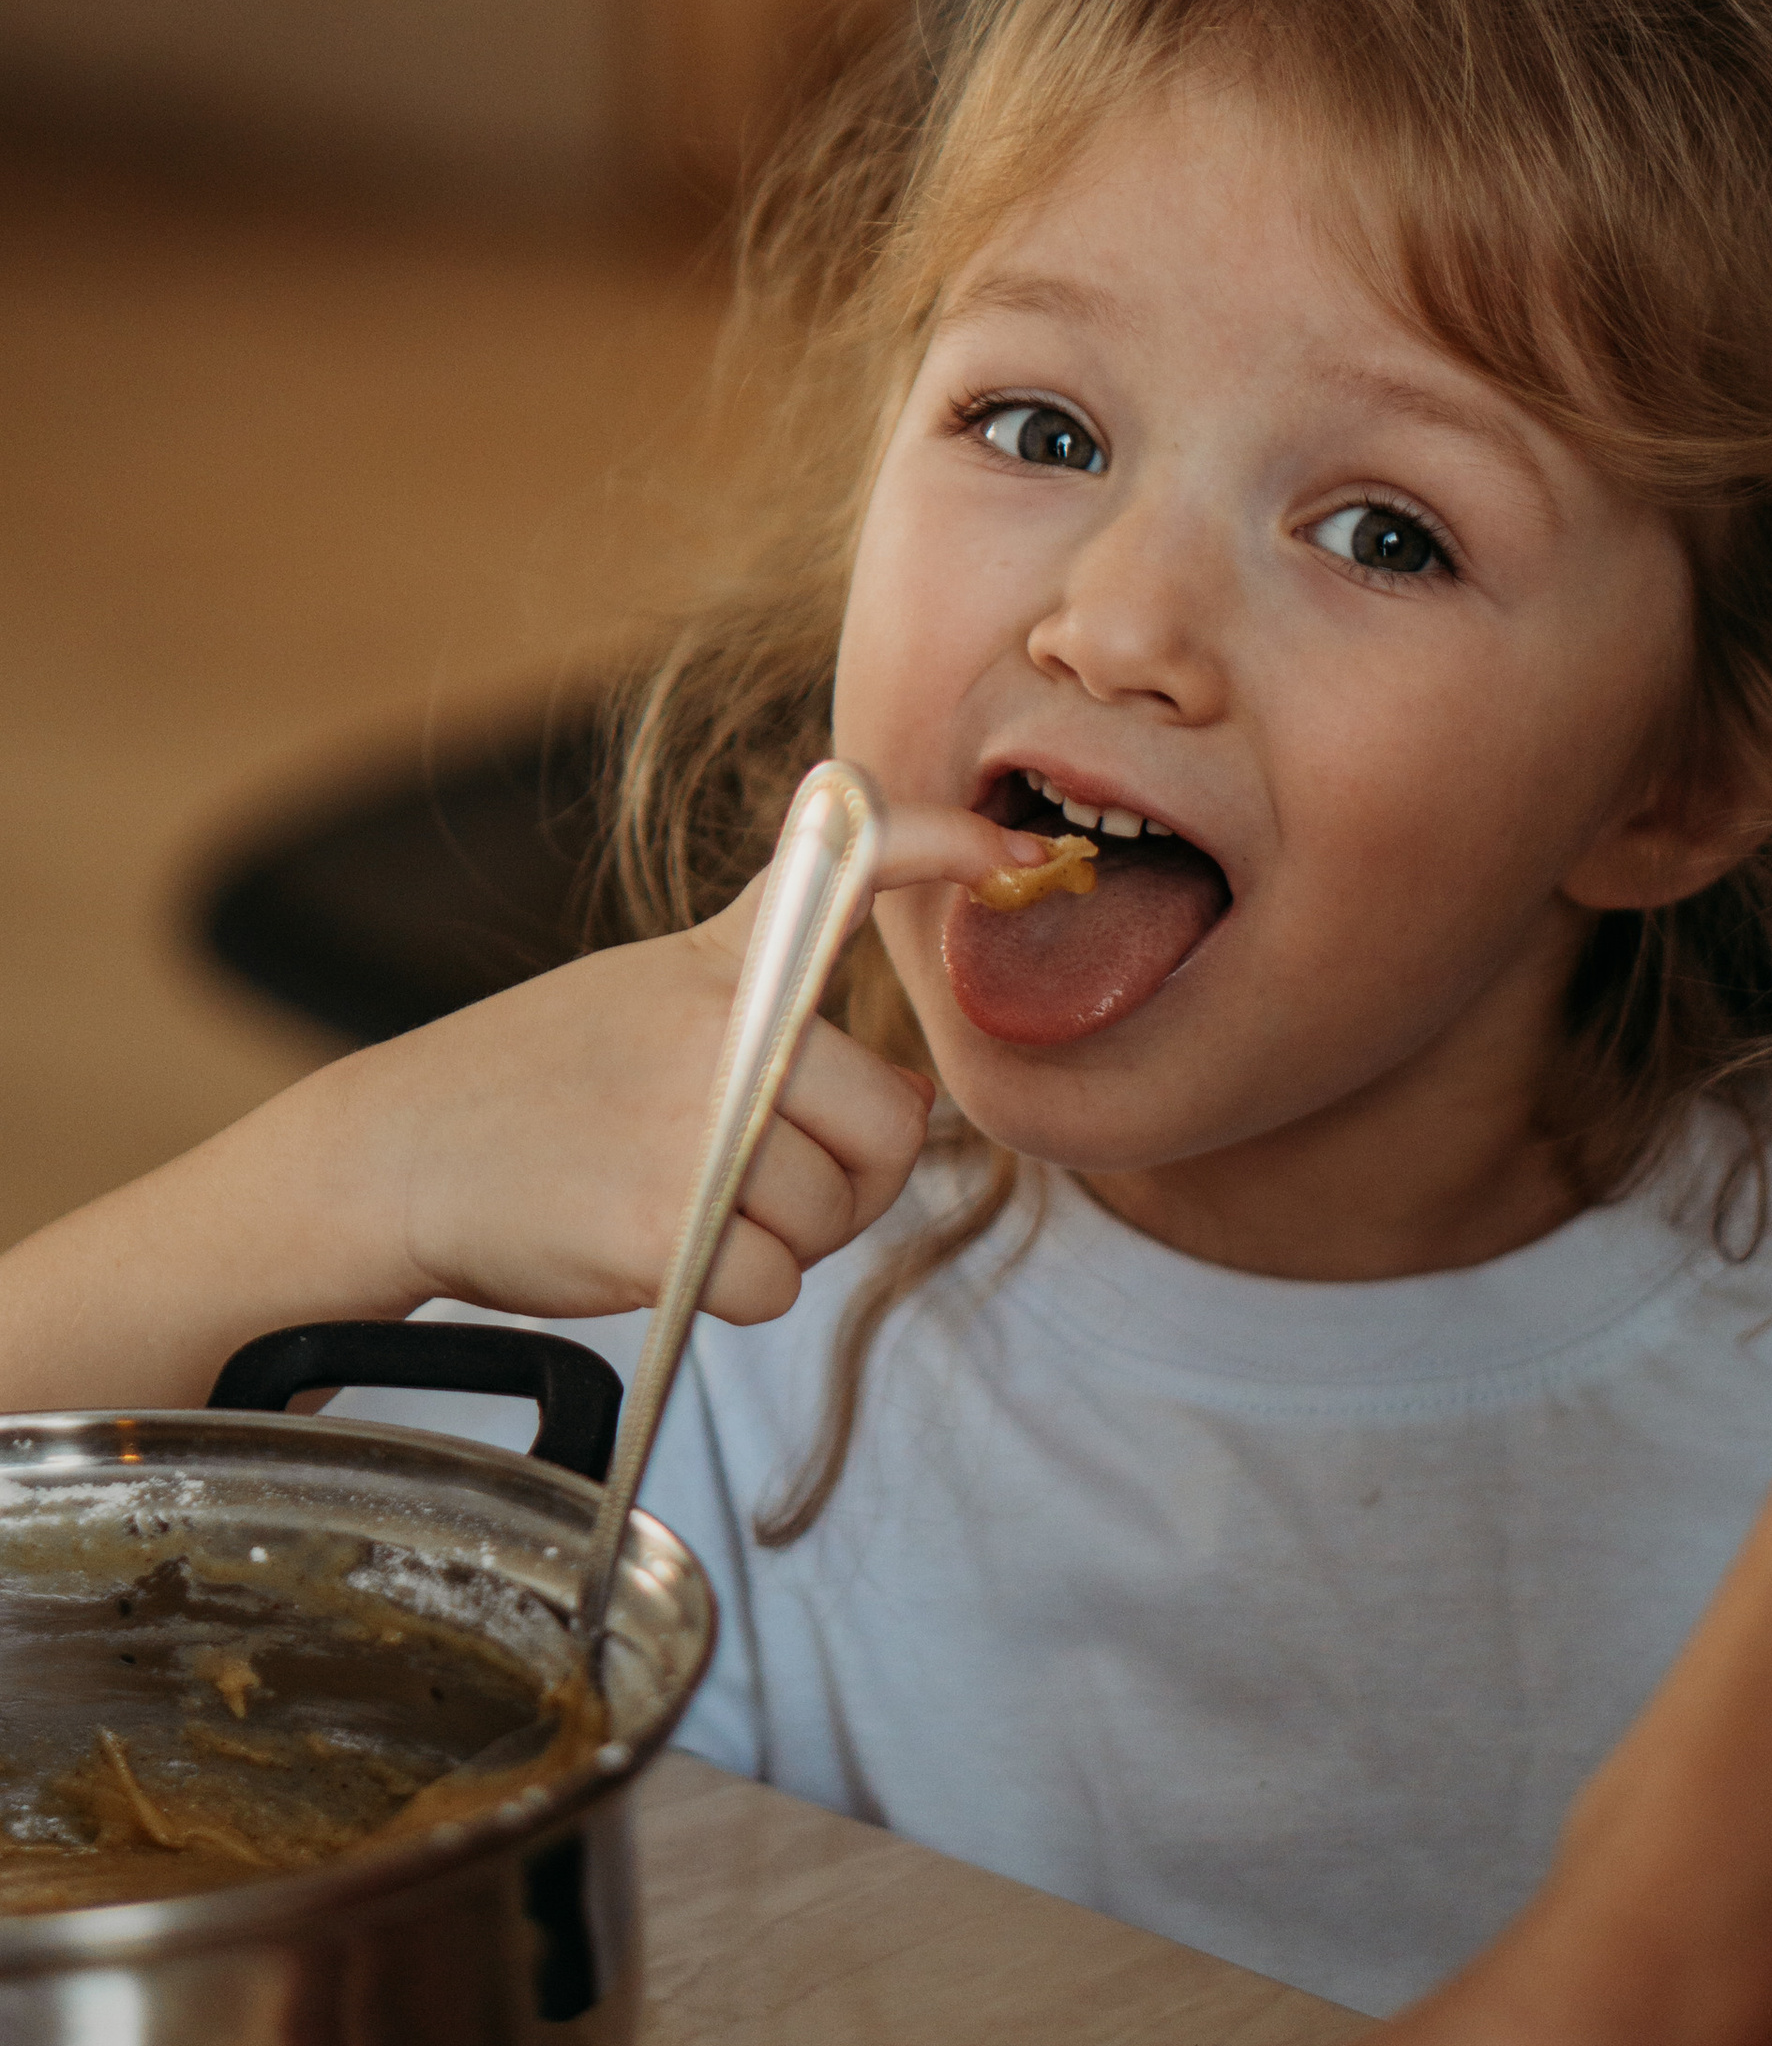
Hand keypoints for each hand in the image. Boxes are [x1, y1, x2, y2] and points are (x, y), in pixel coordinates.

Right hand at [334, 802, 1046, 1325]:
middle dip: (852, 1179)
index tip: (1019, 857)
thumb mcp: (652, 994)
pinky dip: (733, 1292)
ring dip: (781, 1238)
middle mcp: (724, 1024)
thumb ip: (775, 1019)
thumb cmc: (533, 1087)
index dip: (945, 845)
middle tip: (764, 1180)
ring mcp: (696, 1120)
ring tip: (684, 1203)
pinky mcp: (664, 1220)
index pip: (853, 862)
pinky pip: (776, 1285)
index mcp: (727, 961)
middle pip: (890, 1123)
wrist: (388, 1157)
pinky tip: (657, 1249)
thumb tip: (913, 1096)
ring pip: (835, 1213)